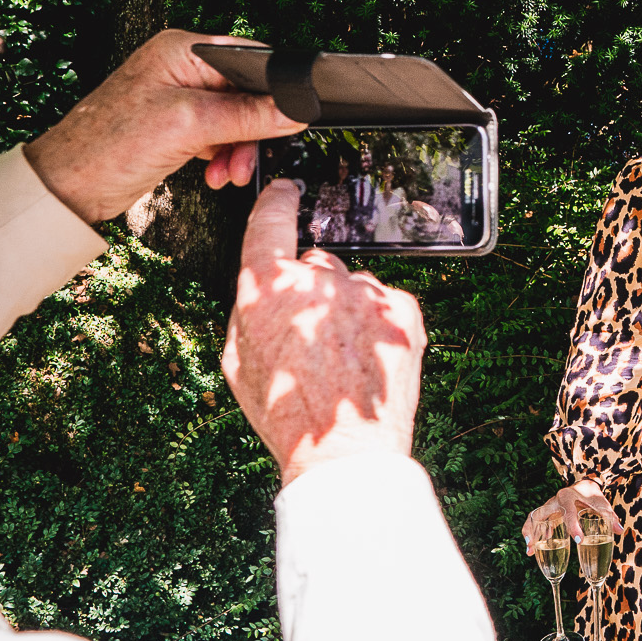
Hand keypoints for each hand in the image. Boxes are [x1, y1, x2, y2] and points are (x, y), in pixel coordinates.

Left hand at [25, 30, 308, 224]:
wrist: (69, 186)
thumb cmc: (107, 146)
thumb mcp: (188, 125)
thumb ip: (246, 115)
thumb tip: (292, 111)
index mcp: (182, 50)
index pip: (250, 59)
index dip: (273, 89)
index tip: (288, 117)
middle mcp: (181, 68)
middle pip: (245, 92)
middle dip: (253, 128)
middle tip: (250, 155)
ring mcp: (178, 98)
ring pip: (235, 118)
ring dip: (238, 148)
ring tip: (228, 171)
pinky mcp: (175, 125)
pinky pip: (217, 135)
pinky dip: (222, 156)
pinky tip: (215, 171)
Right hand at [222, 182, 426, 484]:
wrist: (345, 451)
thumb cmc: (287, 413)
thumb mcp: (238, 361)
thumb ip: (250, 310)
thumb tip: (265, 287)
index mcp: (268, 288)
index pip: (270, 221)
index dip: (276, 200)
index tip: (285, 189)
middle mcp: (319, 280)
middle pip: (315, 264)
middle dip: (310, 290)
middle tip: (310, 336)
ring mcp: (366, 292)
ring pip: (352, 285)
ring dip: (346, 310)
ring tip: (342, 359)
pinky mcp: (403, 309)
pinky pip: (385, 303)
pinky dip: (378, 324)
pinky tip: (366, 359)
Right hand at [525, 479, 623, 542]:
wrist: (584, 484)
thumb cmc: (592, 494)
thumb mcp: (602, 504)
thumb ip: (609, 517)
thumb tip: (620, 531)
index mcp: (568, 496)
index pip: (569, 513)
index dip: (574, 527)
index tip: (580, 540)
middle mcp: (554, 500)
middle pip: (540, 513)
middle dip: (535, 529)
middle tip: (533, 545)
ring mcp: (549, 506)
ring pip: (534, 517)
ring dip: (529, 533)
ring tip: (529, 551)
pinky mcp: (548, 513)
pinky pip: (536, 522)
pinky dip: (532, 534)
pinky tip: (532, 549)